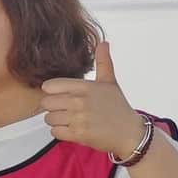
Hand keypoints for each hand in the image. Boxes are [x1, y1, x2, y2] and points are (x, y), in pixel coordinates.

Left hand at [41, 40, 145, 157]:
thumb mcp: (110, 83)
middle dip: (53, 107)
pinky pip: (54, 132)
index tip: (61, 95)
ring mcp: (79, 118)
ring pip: (49, 118)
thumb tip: (104, 43)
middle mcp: (80, 101)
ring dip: (57, 121)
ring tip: (71, 120)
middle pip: (46, 103)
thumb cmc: (118, 107)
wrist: (131, 133)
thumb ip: (103, 62)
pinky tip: (73, 129)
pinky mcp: (79, 134)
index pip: (50, 86)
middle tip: (67, 109)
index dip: (52, 91)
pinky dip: (61, 132)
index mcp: (85, 87)